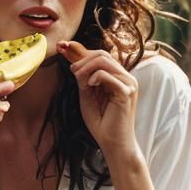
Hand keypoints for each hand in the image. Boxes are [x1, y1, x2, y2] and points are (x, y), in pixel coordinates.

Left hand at [59, 40, 139, 159]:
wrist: (112, 143)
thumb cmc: (101, 122)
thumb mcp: (87, 93)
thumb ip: (83, 76)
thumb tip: (72, 57)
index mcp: (117, 76)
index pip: (99, 55)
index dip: (80, 49)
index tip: (62, 46)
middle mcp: (125, 77)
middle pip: (102, 54)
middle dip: (82, 58)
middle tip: (70, 70)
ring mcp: (128, 84)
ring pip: (104, 61)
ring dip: (86, 67)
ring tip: (77, 78)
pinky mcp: (127, 93)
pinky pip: (108, 75)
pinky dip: (95, 77)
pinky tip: (89, 86)